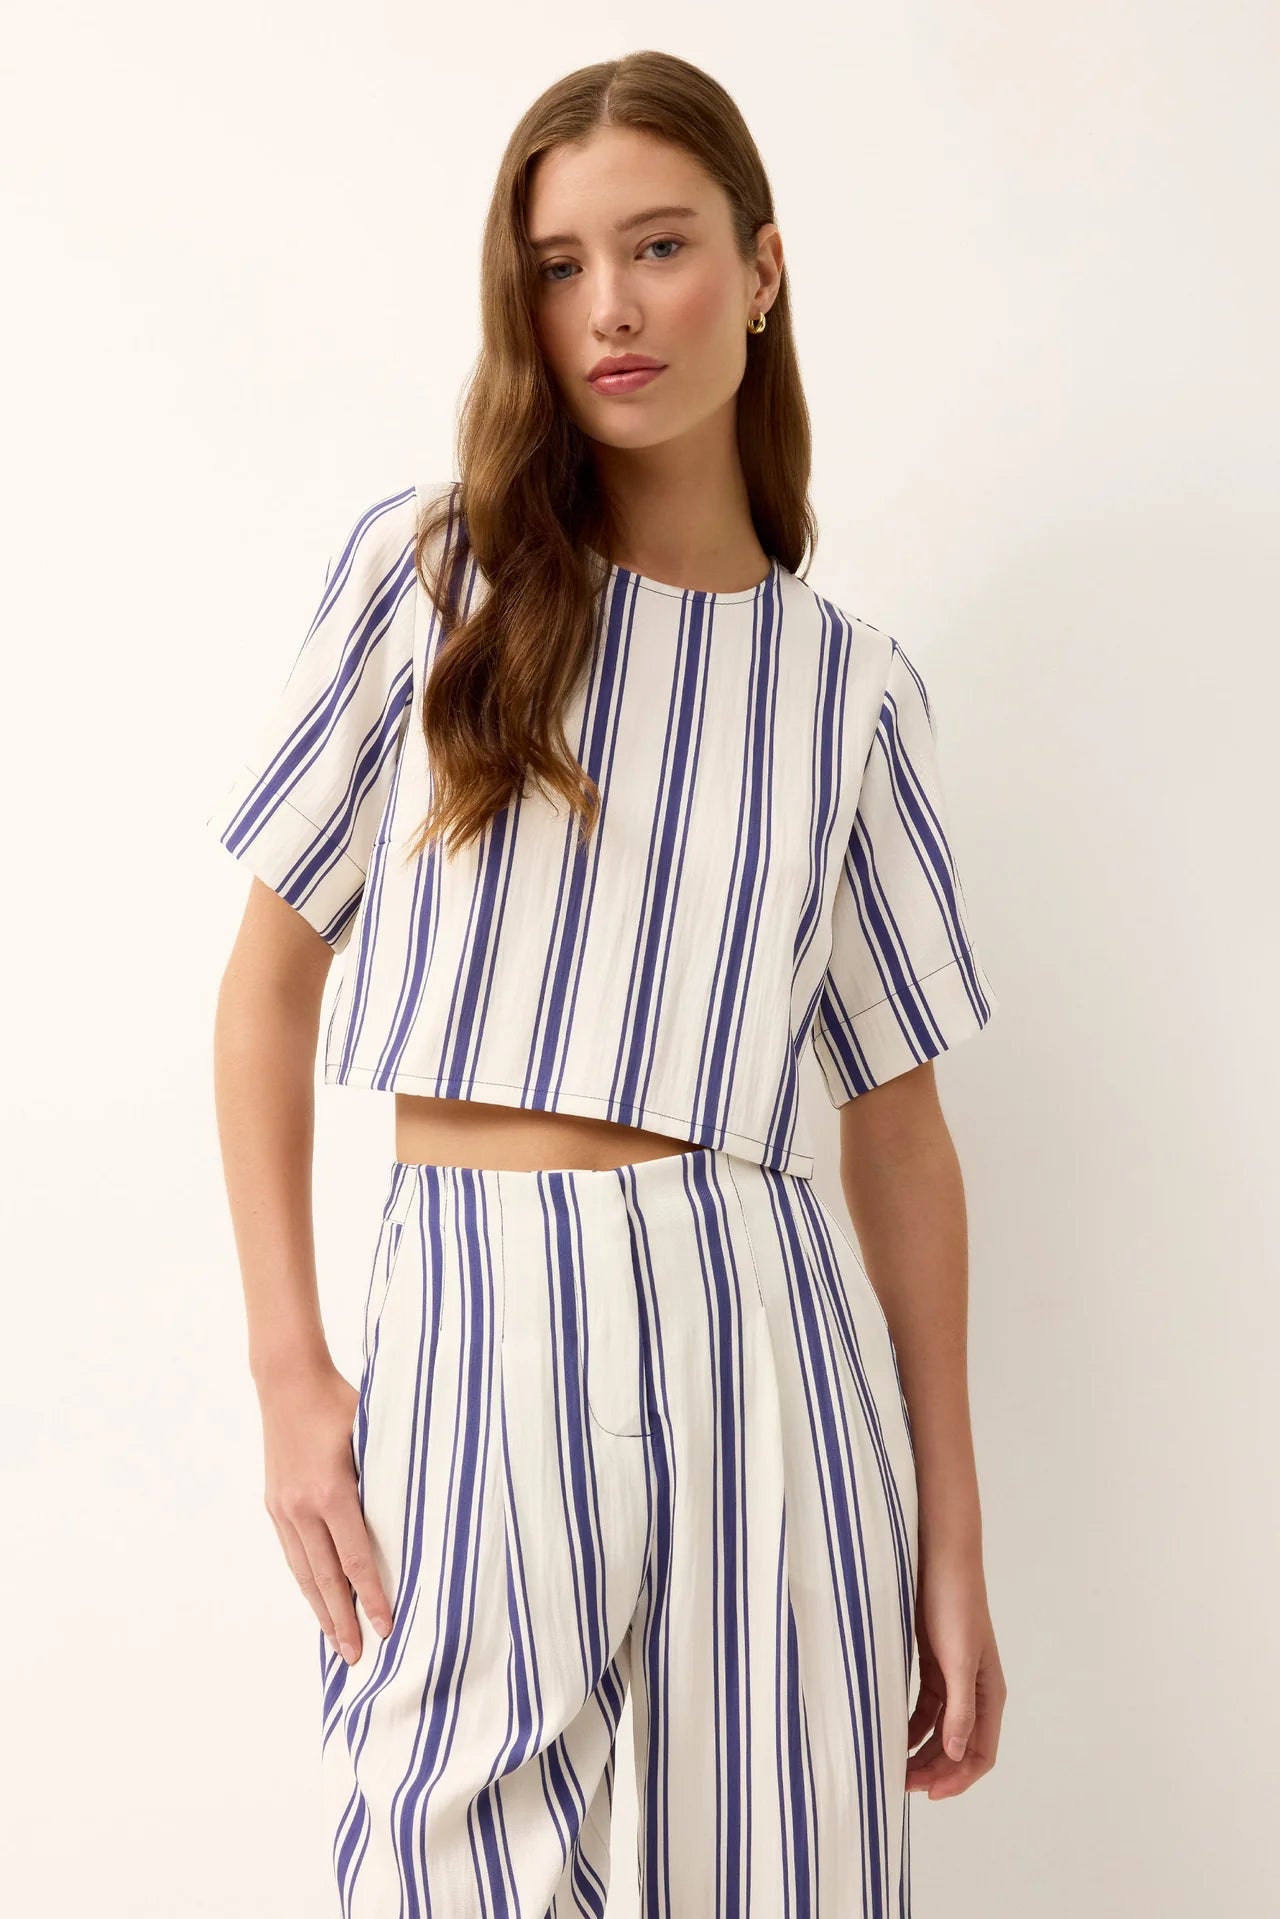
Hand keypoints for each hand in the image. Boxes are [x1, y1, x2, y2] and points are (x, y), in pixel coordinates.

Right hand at [257, 1359, 393, 1664]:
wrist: (289, 1383)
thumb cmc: (340, 1404)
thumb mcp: (373, 1436)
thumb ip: (387, 1478)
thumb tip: (416, 1518)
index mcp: (332, 1491)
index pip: (356, 1558)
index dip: (372, 1596)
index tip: (387, 1627)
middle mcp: (303, 1507)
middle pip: (326, 1577)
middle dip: (343, 1620)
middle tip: (358, 1657)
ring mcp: (284, 1508)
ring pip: (305, 1572)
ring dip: (321, 1610)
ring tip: (337, 1642)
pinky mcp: (275, 1504)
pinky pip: (293, 1553)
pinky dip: (307, 1581)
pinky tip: (318, 1599)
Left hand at [905, 1547, 1005, 1798]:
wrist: (939, 1559)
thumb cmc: (954, 1606)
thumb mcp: (957, 1660)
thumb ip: (960, 1708)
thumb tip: (958, 1755)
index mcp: (989, 1694)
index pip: (980, 1753)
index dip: (958, 1778)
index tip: (929, 1794)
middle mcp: (974, 1692)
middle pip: (959, 1747)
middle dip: (935, 1770)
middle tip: (902, 1783)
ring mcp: (953, 1679)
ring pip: (940, 1731)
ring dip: (922, 1752)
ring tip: (894, 1766)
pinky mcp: (933, 1665)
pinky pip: (926, 1709)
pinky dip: (912, 1726)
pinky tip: (893, 1734)